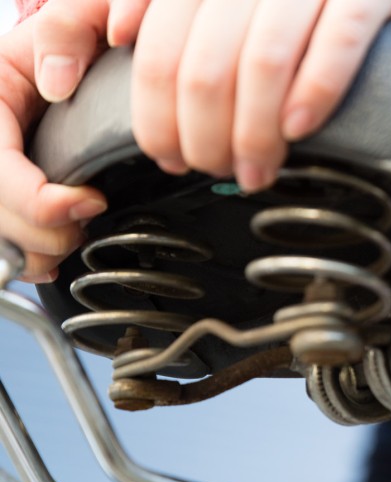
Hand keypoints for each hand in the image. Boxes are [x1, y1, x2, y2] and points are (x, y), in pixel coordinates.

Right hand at [0, 17, 108, 282]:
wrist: (66, 56)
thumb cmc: (67, 44)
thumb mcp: (66, 24)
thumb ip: (65, 36)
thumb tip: (57, 83)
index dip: (41, 202)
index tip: (91, 202)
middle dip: (46, 232)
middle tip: (88, 219)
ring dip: (37, 251)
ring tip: (73, 233)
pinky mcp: (1, 199)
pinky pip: (0, 247)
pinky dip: (27, 259)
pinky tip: (52, 251)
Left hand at [110, 0, 390, 191]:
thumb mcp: (219, 1)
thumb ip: (147, 8)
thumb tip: (104, 41)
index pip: (160, 49)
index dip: (157, 117)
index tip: (170, 157)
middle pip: (206, 65)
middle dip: (205, 138)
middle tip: (219, 171)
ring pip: (265, 61)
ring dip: (255, 133)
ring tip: (258, 170)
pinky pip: (340, 39)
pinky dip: (317, 91)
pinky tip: (300, 129)